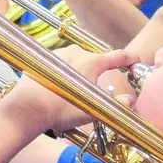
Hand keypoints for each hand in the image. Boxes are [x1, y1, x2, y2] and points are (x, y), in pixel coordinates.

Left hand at [3, 47, 138, 132]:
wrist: (28, 107)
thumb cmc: (61, 110)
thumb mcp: (94, 110)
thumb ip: (117, 104)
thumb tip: (130, 101)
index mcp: (92, 62)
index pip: (117, 56)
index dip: (129, 58)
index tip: (135, 59)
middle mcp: (76, 52)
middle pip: (94, 59)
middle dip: (98, 72)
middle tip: (96, 89)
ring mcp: (58, 54)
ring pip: (76, 60)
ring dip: (79, 72)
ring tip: (74, 92)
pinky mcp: (43, 58)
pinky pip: (59, 63)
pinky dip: (62, 73)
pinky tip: (58, 87)